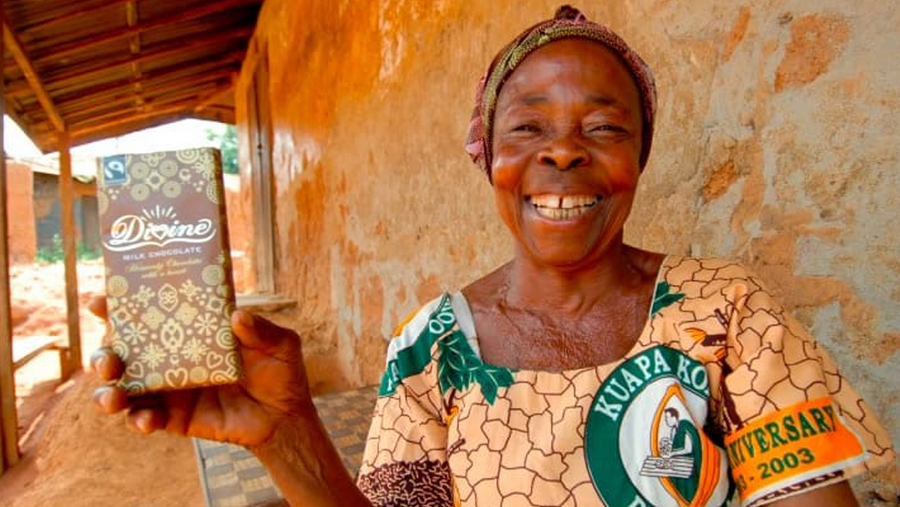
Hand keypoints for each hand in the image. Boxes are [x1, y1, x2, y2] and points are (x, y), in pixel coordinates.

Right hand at [90, 296, 312, 446]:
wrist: (285, 417)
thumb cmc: (280, 372)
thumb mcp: (280, 344)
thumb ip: (261, 329)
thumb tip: (236, 314)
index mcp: (189, 332)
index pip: (148, 315)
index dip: (118, 308)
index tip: (100, 301)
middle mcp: (171, 359)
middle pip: (122, 354)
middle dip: (103, 356)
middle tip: (109, 359)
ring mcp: (169, 390)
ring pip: (122, 390)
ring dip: (107, 393)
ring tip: (114, 397)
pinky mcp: (173, 418)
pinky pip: (144, 419)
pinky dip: (138, 420)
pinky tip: (147, 420)